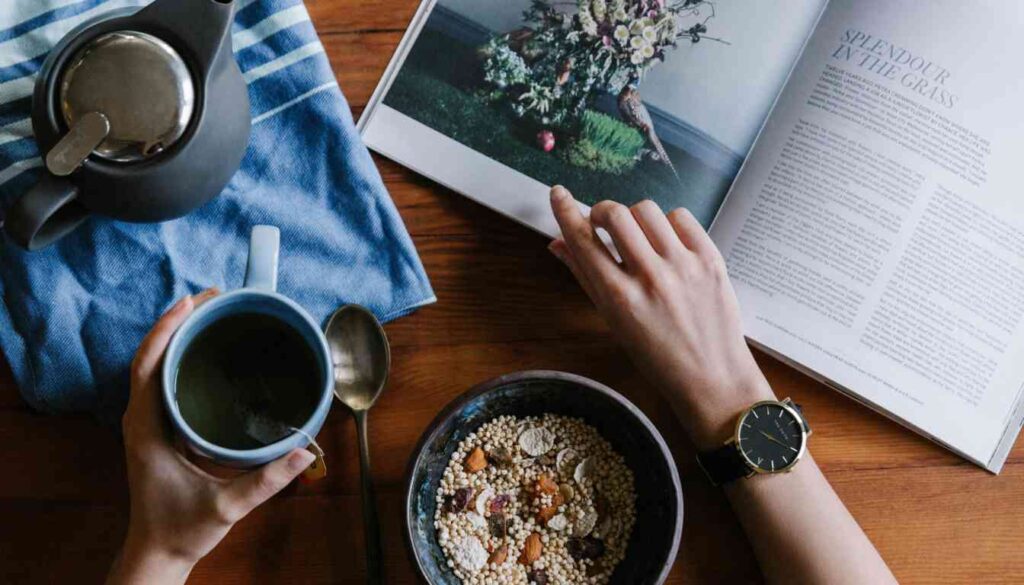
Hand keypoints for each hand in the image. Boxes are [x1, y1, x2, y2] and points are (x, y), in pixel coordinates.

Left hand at [108, 290, 314, 584]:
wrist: (158, 552)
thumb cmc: (182, 529)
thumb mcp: (227, 506)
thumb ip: (267, 481)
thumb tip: (305, 452)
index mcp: (147, 429)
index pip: (148, 365)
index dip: (168, 329)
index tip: (193, 301)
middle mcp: (141, 419)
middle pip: (150, 355)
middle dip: (178, 321)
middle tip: (213, 297)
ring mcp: (146, 422)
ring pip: (154, 365)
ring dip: (177, 335)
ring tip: (210, 312)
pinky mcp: (156, 428)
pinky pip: (162, 380)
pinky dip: (179, 356)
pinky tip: (204, 349)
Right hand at [548, 186, 773, 449]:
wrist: (712, 377)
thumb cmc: (657, 356)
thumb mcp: (614, 321)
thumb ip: (585, 277)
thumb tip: (557, 243)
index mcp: (619, 298)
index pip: (583, 241)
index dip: (565, 211)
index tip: (558, 193)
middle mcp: (650, 278)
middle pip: (615, 214)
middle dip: (602, 212)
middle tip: (603, 224)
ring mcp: (683, 266)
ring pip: (647, 210)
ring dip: (635, 217)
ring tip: (639, 237)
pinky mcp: (711, 259)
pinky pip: (681, 217)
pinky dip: (667, 223)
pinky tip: (666, 243)